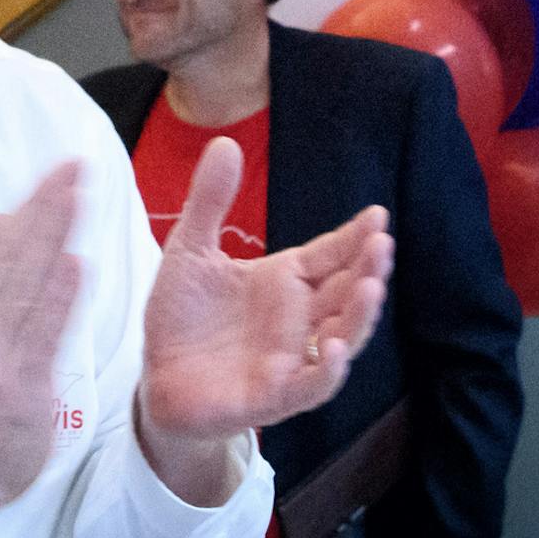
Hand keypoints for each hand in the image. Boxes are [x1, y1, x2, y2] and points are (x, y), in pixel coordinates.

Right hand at [0, 162, 85, 537]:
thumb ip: (4, 277)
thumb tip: (6, 219)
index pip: (15, 246)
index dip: (40, 203)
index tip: (65, 164)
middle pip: (21, 255)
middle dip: (49, 208)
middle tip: (75, 164)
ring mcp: (3, 351)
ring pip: (30, 284)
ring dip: (53, 238)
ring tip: (77, 197)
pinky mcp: (20, 383)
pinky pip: (41, 335)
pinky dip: (56, 299)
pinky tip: (74, 264)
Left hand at [139, 137, 391, 440]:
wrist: (155, 379)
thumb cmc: (181, 319)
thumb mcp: (190, 251)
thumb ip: (209, 202)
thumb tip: (224, 142)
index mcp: (284, 282)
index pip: (330, 255)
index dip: (355, 238)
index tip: (378, 216)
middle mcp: (298, 319)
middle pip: (347, 291)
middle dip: (369, 268)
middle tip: (382, 243)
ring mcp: (292, 358)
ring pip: (343, 336)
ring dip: (361, 314)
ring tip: (372, 285)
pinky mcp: (275, 395)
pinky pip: (312, 385)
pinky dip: (329, 370)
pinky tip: (335, 347)